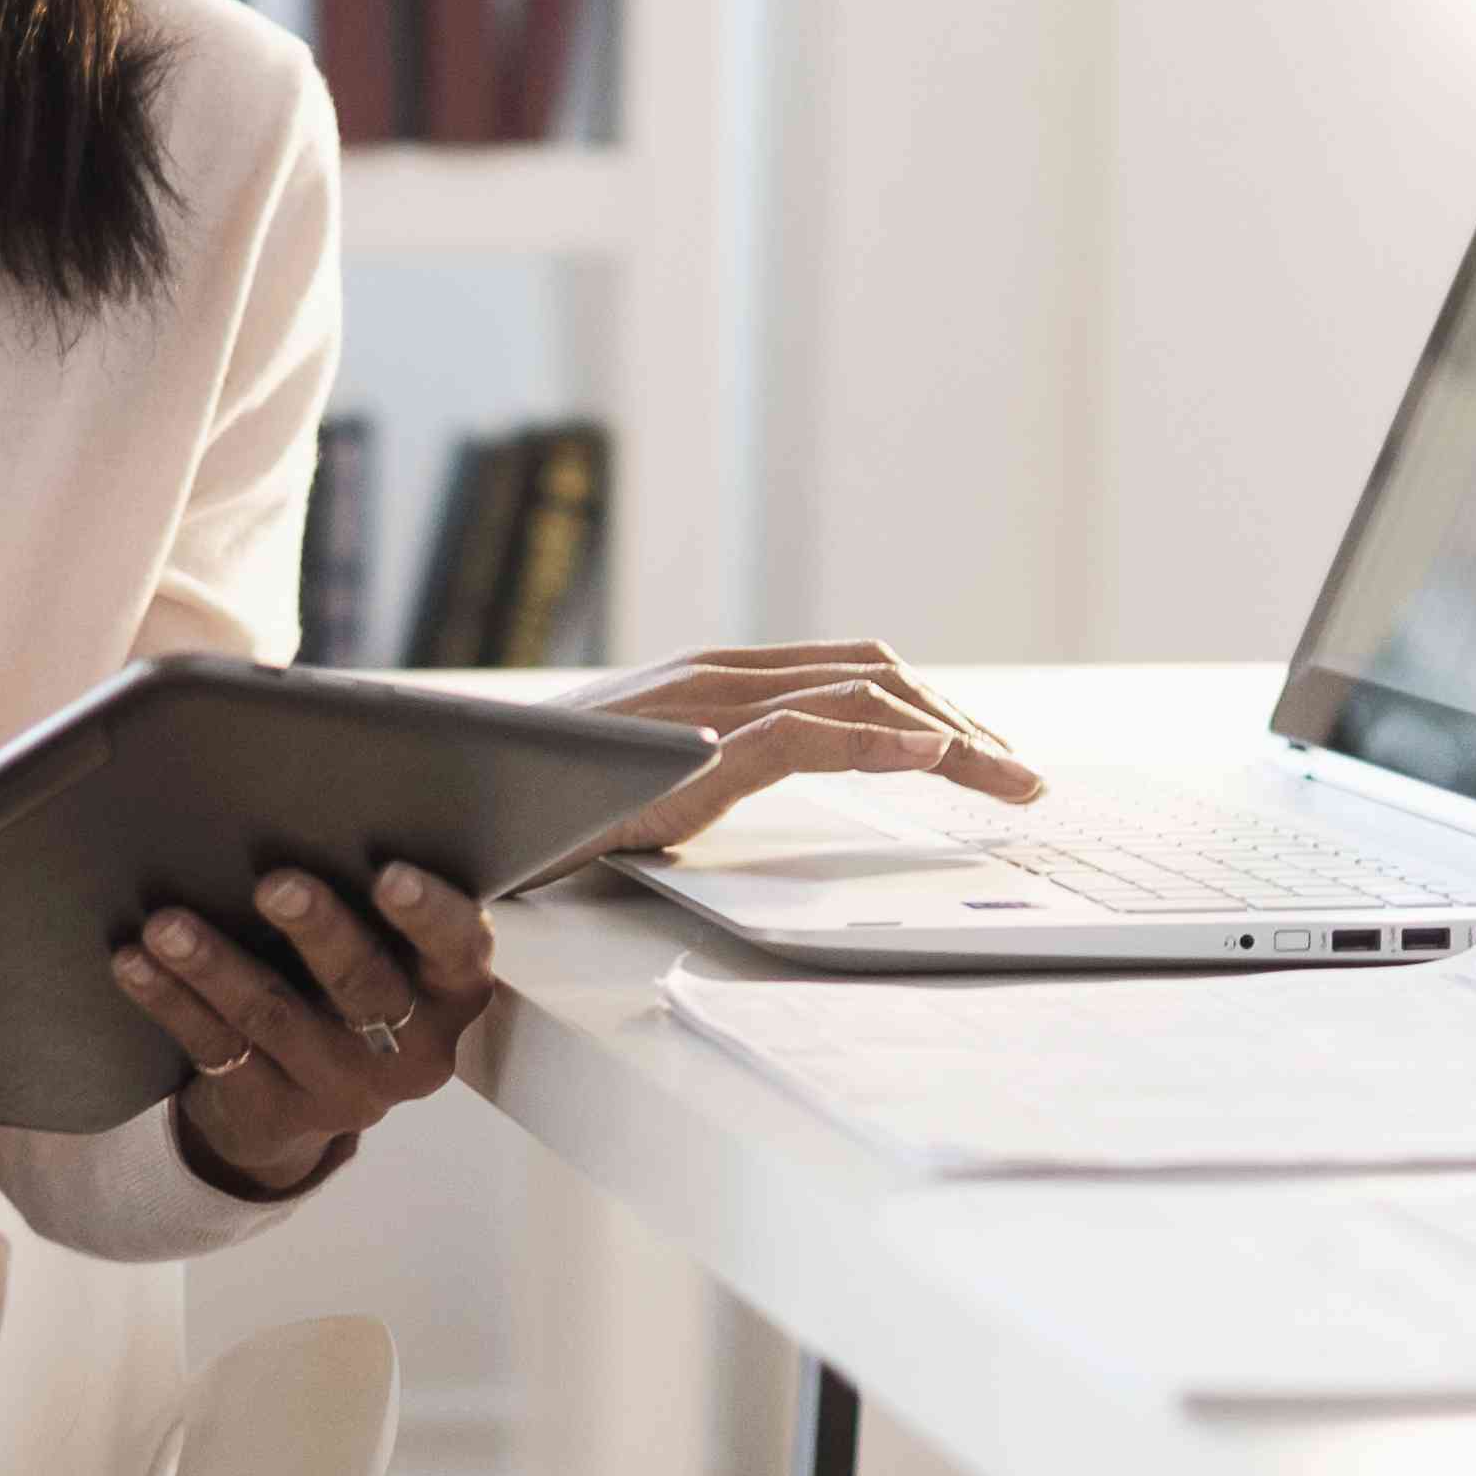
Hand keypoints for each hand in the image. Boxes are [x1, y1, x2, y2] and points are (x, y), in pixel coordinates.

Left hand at [113, 861, 495, 1198]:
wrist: (307, 1099)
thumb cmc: (353, 984)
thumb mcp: (392, 952)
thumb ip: (377, 900)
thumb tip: (318, 801)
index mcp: (452, 993)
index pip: (458, 949)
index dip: (429, 913)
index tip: (390, 876)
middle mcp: (411, 1050)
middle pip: (363, 984)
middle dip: (317, 930)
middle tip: (275, 886)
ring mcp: (342, 1089)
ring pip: (274, 1016)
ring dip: (216, 964)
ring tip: (169, 925)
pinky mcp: (275, 1112)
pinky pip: (216, 1049)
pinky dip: (171, 1001)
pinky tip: (136, 964)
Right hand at [540, 643, 1042, 871]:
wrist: (454, 799)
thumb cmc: (543, 799)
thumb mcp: (651, 778)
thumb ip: (711, 768)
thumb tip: (751, 791)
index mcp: (719, 681)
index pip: (855, 677)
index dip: (935, 712)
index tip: (990, 762)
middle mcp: (722, 676)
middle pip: (878, 678)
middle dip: (965, 725)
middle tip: (1021, 782)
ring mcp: (706, 705)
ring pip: (862, 699)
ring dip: (953, 740)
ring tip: (1009, 783)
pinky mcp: (690, 749)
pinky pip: (804, 733)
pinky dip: (880, 744)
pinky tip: (932, 763)